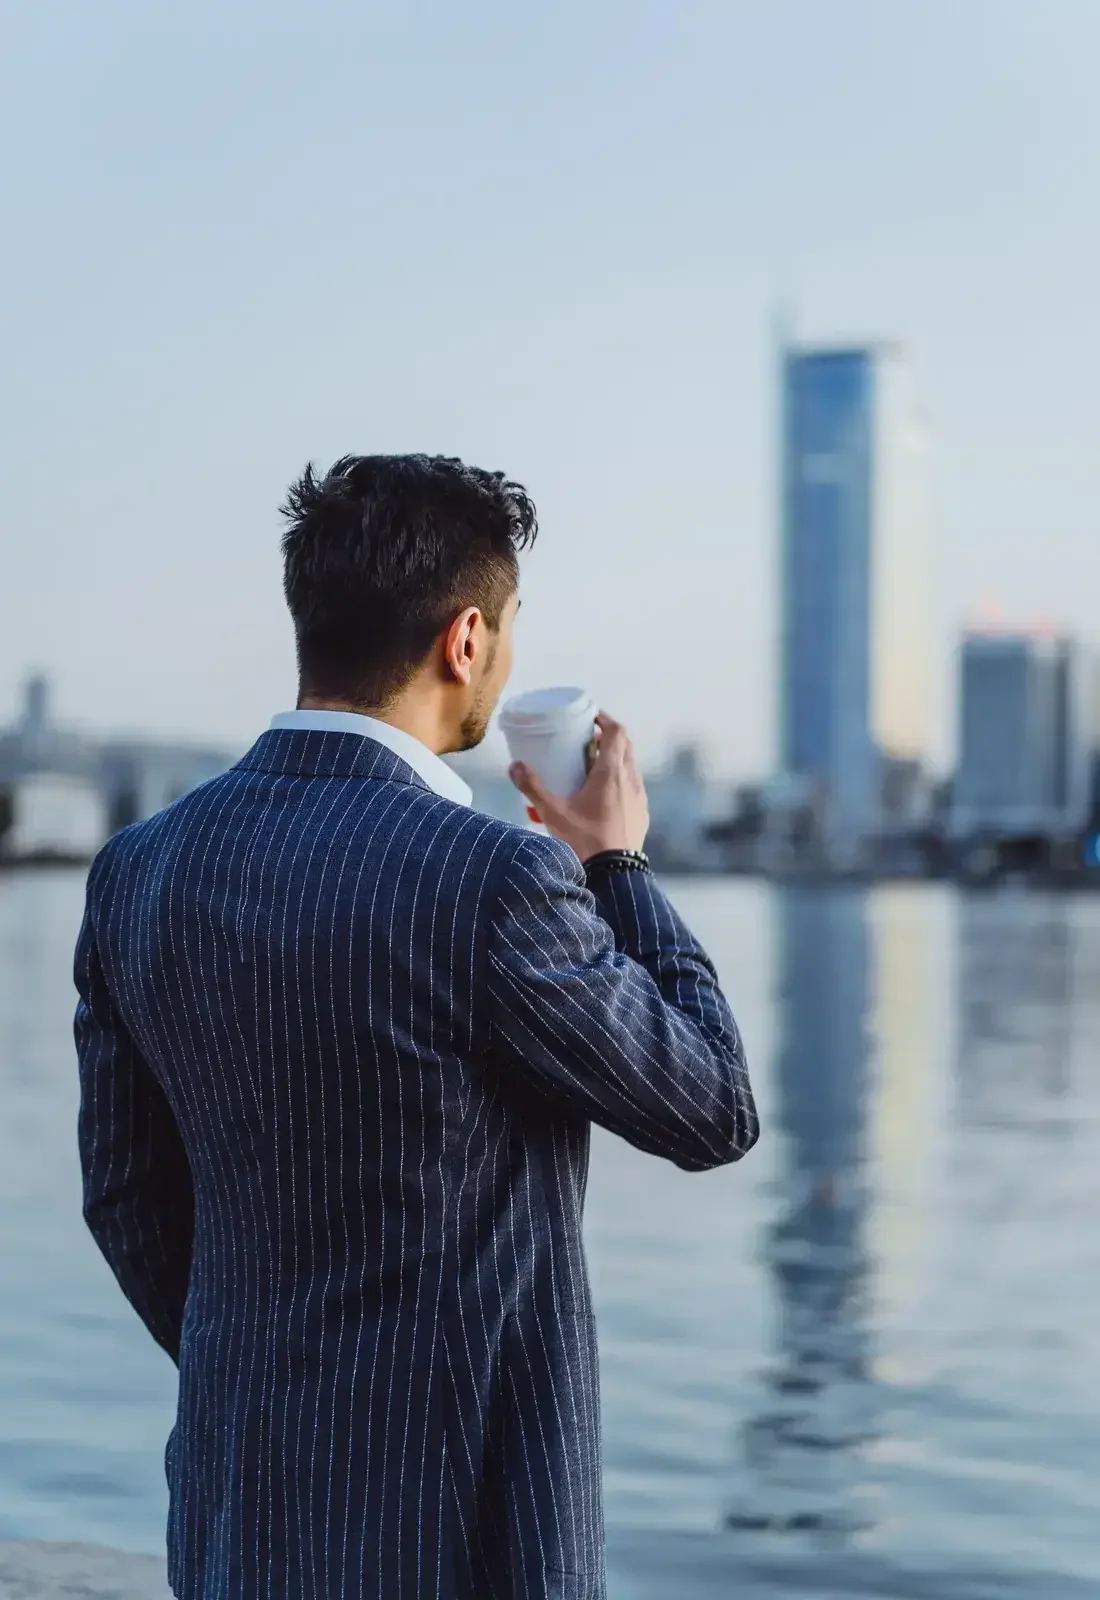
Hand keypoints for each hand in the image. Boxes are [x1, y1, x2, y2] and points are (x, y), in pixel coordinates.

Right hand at [509, 712, 649, 861]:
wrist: (614, 874)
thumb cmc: (584, 839)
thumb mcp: (553, 812)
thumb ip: (532, 787)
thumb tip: (514, 766)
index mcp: (612, 772)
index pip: (617, 732)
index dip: (605, 720)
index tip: (591, 718)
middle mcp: (630, 780)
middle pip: (625, 747)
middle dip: (608, 739)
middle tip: (587, 742)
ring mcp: (639, 798)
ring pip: (630, 768)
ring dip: (615, 762)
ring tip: (593, 769)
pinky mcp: (642, 814)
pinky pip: (632, 789)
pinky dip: (620, 783)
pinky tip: (603, 798)